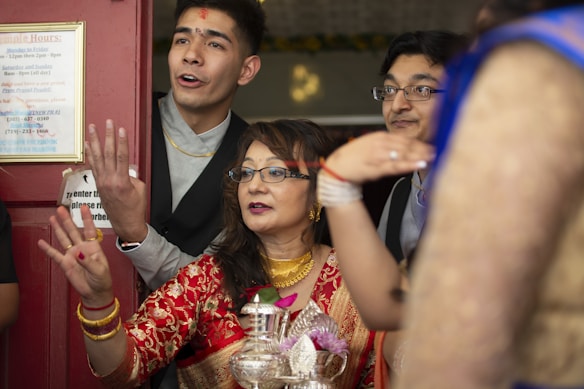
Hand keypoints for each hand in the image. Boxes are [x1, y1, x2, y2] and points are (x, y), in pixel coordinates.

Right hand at [37, 205, 113, 306]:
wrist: (95, 292)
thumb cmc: (101, 280)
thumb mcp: (99, 271)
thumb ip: (89, 262)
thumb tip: (78, 253)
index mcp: (93, 247)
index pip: (89, 229)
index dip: (86, 218)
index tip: (84, 207)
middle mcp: (82, 248)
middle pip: (73, 231)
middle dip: (67, 219)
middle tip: (61, 208)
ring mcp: (72, 254)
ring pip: (64, 239)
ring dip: (58, 228)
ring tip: (52, 217)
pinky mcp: (65, 263)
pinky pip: (55, 255)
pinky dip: (47, 249)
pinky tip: (41, 242)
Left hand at [85, 119, 147, 241]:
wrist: (125, 223)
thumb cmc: (135, 208)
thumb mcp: (140, 189)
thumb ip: (132, 176)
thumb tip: (125, 168)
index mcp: (122, 181)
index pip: (121, 156)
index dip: (121, 141)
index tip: (121, 129)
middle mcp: (109, 180)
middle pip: (108, 153)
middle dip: (108, 136)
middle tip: (108, 122)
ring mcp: (102, 182)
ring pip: (97, 157)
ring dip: (95, 141)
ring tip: (93, 128)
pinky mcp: (98, 184)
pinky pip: (93, 166)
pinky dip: (90, 154)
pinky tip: (88, 144)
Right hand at [325, 131, 434, 183]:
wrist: (337, 167)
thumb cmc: (354, 158)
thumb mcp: (370, 145)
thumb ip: (387, 145)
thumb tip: (403, 147)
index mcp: (380, 136)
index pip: (404, 138)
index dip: (419, 142)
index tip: (431, 145)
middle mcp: (381, 143)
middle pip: (407, 145)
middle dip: (423, 148)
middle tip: (438, 151)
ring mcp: (379, 155)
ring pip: (404, 154)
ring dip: (420, 155)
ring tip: (434, 157)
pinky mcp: (377, 167)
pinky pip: (396, 165)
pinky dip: (409, 164)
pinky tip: (420, 164)